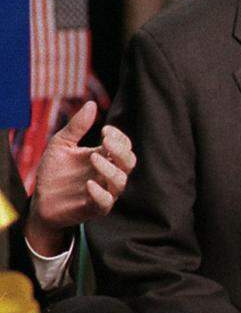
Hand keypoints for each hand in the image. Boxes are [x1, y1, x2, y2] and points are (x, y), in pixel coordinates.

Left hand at [25, 101, 136, 255]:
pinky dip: (100, 193)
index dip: (119, 138)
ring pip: (120, 181)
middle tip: (105, 141)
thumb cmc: (54, 173)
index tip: (105, 130)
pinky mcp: (94, 208)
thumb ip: (77, 127)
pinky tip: (88, 183)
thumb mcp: (61, 144)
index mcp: (104, 158)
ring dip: (110, 169)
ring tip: (94, 158)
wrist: (40, 202)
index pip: (124, 146)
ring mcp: (104, 191)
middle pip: (129, 162)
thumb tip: (92, 103)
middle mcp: (107, 174)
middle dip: (120, 151)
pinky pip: (105, 202)